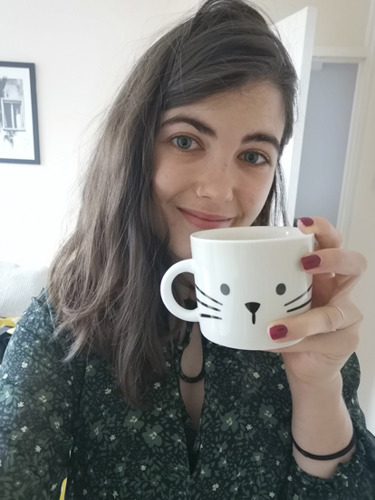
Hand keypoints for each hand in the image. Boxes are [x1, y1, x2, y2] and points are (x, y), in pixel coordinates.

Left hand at [268, 217, 365, 386]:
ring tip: (275, 326)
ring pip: (335, 314)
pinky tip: (272, 342)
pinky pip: (320, 341)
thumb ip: (252, 281)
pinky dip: (294, 342)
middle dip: (333, 257)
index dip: (322, 229)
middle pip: (356, 264)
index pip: (332, 240)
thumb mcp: (272, 297)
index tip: (300, 224)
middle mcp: (340, 289)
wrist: (306, 364)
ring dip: (303, 320)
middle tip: (305, 261)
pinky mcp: (344, 341)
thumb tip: (203, 267)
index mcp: (322, 271)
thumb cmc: (289, 323)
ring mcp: (347, 316)